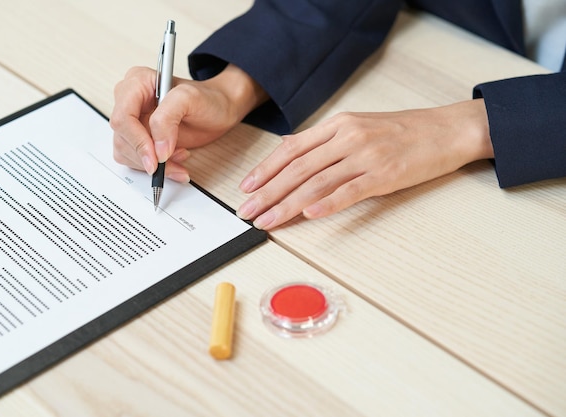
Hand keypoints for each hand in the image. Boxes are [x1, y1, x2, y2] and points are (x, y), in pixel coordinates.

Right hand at [110, 64, 267, 180]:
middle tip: (171, 162)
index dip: (137, 141)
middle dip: (148, 156)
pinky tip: (174, 161)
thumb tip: (157, 149)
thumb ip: (167, 119)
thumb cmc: (207, 99)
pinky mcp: (139, 138)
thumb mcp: (189, 98)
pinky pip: (135, 160)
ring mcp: (133, 121)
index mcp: (136, 83)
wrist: (219, 111)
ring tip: (179, 158)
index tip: (156, 159)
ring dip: (153, 164)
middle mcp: (130, 101)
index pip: (123, 118)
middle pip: (123, 138)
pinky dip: (156, 167)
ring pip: (127, 152)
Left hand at [236, 99, 493, 229]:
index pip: (291, 148)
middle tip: (246, 211)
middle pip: (297, 168)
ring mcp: (365, 155)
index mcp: (337, 125)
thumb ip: (327, 142)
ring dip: (287, 204)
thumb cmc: (403, 131)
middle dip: (267, 191)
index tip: (246, 187)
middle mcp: (347, 137)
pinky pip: (350, 190)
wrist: (446, 129)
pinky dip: (327, 204)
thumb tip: (293, 155)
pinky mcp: (384, 174)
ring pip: (317, 182)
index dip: (265, 168)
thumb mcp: (359, 127)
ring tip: (267, 220)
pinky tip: (309, 215)